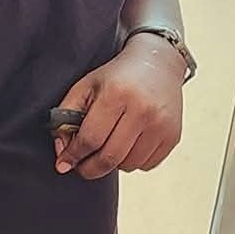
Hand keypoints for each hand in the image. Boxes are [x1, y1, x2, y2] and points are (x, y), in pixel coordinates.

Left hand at [53, 34, 184, 178]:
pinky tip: (129, 144)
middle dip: (89, 168)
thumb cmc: (117, 77)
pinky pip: (146, 165)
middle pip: (109, 157)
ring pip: (127, 165)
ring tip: (108, 146)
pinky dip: (133, 161)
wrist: (158, 64)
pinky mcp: (173, 136)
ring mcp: (161, 125)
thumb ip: (66, 115)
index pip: (90, 138)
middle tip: (81, 167)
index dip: (73, 155)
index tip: (64, 163)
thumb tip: (62, 154)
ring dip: (113, 163)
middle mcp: (142, 110)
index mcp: (117, 93)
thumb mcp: (87, 86)